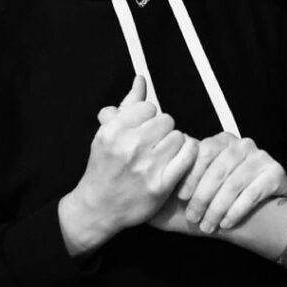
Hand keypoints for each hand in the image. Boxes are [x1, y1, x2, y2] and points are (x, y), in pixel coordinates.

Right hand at [59, 77, 197, 254]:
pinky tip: (178, 159)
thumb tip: (141, 79)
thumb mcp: (108, 133)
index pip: (148, 107)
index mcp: (113, 130)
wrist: (98, 207)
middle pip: (166, 120)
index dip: (148, 118)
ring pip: (178, 136)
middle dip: (162, 131)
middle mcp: (128, 147)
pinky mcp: (161, 184)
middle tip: (154, 144)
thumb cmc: (104, 166)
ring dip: (174, 144)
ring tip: (162, 154)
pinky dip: (188, 154)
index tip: (143, 130)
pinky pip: (189, 154)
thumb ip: (128, 105)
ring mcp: (146, 166)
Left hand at [178, 132, 286, 232]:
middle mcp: (242, 145)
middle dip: (202, 197)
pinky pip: (252, 193)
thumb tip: (150, 187)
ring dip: (217, 208)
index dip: (191, 175)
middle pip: (218, 170)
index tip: (181, 197)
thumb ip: (180, 180)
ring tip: (208, 226)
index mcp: (222, 141)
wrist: (264, 206)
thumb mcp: (202, 182)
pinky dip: (236, 211)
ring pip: (233, 184)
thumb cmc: (225, 193)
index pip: (203, 152)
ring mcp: (261, 157)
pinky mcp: (275, 173)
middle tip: (193, 218)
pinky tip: (226, 223)